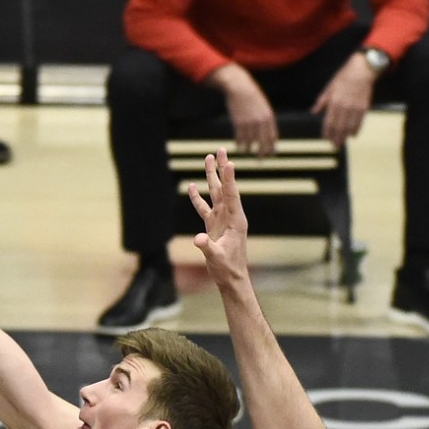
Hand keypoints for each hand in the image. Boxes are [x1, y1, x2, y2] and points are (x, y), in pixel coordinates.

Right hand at [189, 148, 249, 286]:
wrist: (230, 278)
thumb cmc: (227, 269)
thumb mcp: (217, 258)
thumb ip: (207, 247)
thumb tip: (197, 239)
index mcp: (235, 221)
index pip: (232, 195)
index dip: (230, 179)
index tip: (229, 162)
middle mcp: (230, 216)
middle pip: (225, 188)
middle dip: (222, 169)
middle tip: (219, 150)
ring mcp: (221, 220)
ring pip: (216, 193)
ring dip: (212, 177)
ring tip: (208, 158)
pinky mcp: (213, 226)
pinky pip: (204, 208)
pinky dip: (198, 198)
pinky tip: (192, 186)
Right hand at [214, 64, 277, 155]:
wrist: (239, 87)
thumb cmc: (251, 96)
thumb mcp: (263, 106)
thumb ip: (266, 120)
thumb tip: (269, 135)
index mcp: (269, 117)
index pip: (272, 138)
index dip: (271, 148)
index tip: (269, 154)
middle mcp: (261, 122)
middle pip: (263, 144)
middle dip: (262, 154)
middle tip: (260, 160)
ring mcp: (249, 123)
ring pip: (250, 144)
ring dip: (248, 149)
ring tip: (247, 150)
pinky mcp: (239, 124)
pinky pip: (240, 140)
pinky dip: (240, 145)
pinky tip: (239, 146)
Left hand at [311, 55, 373, 147]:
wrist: (362, 70)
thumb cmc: (344, 77)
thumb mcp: (329, 87)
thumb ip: (321, 101)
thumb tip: (314, 111)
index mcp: (333, 102)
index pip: (328, 122)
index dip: (327, 133)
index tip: (326, 138)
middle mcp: (343, 107)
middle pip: (338, 128)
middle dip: (335, 138)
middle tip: (334, 146)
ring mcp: (354, 108)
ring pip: (348, 127)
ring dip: (345, 137)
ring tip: (342, 143)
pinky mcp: (363, 107)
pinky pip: (359, 122)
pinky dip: (356, 130)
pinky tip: (353, 135)